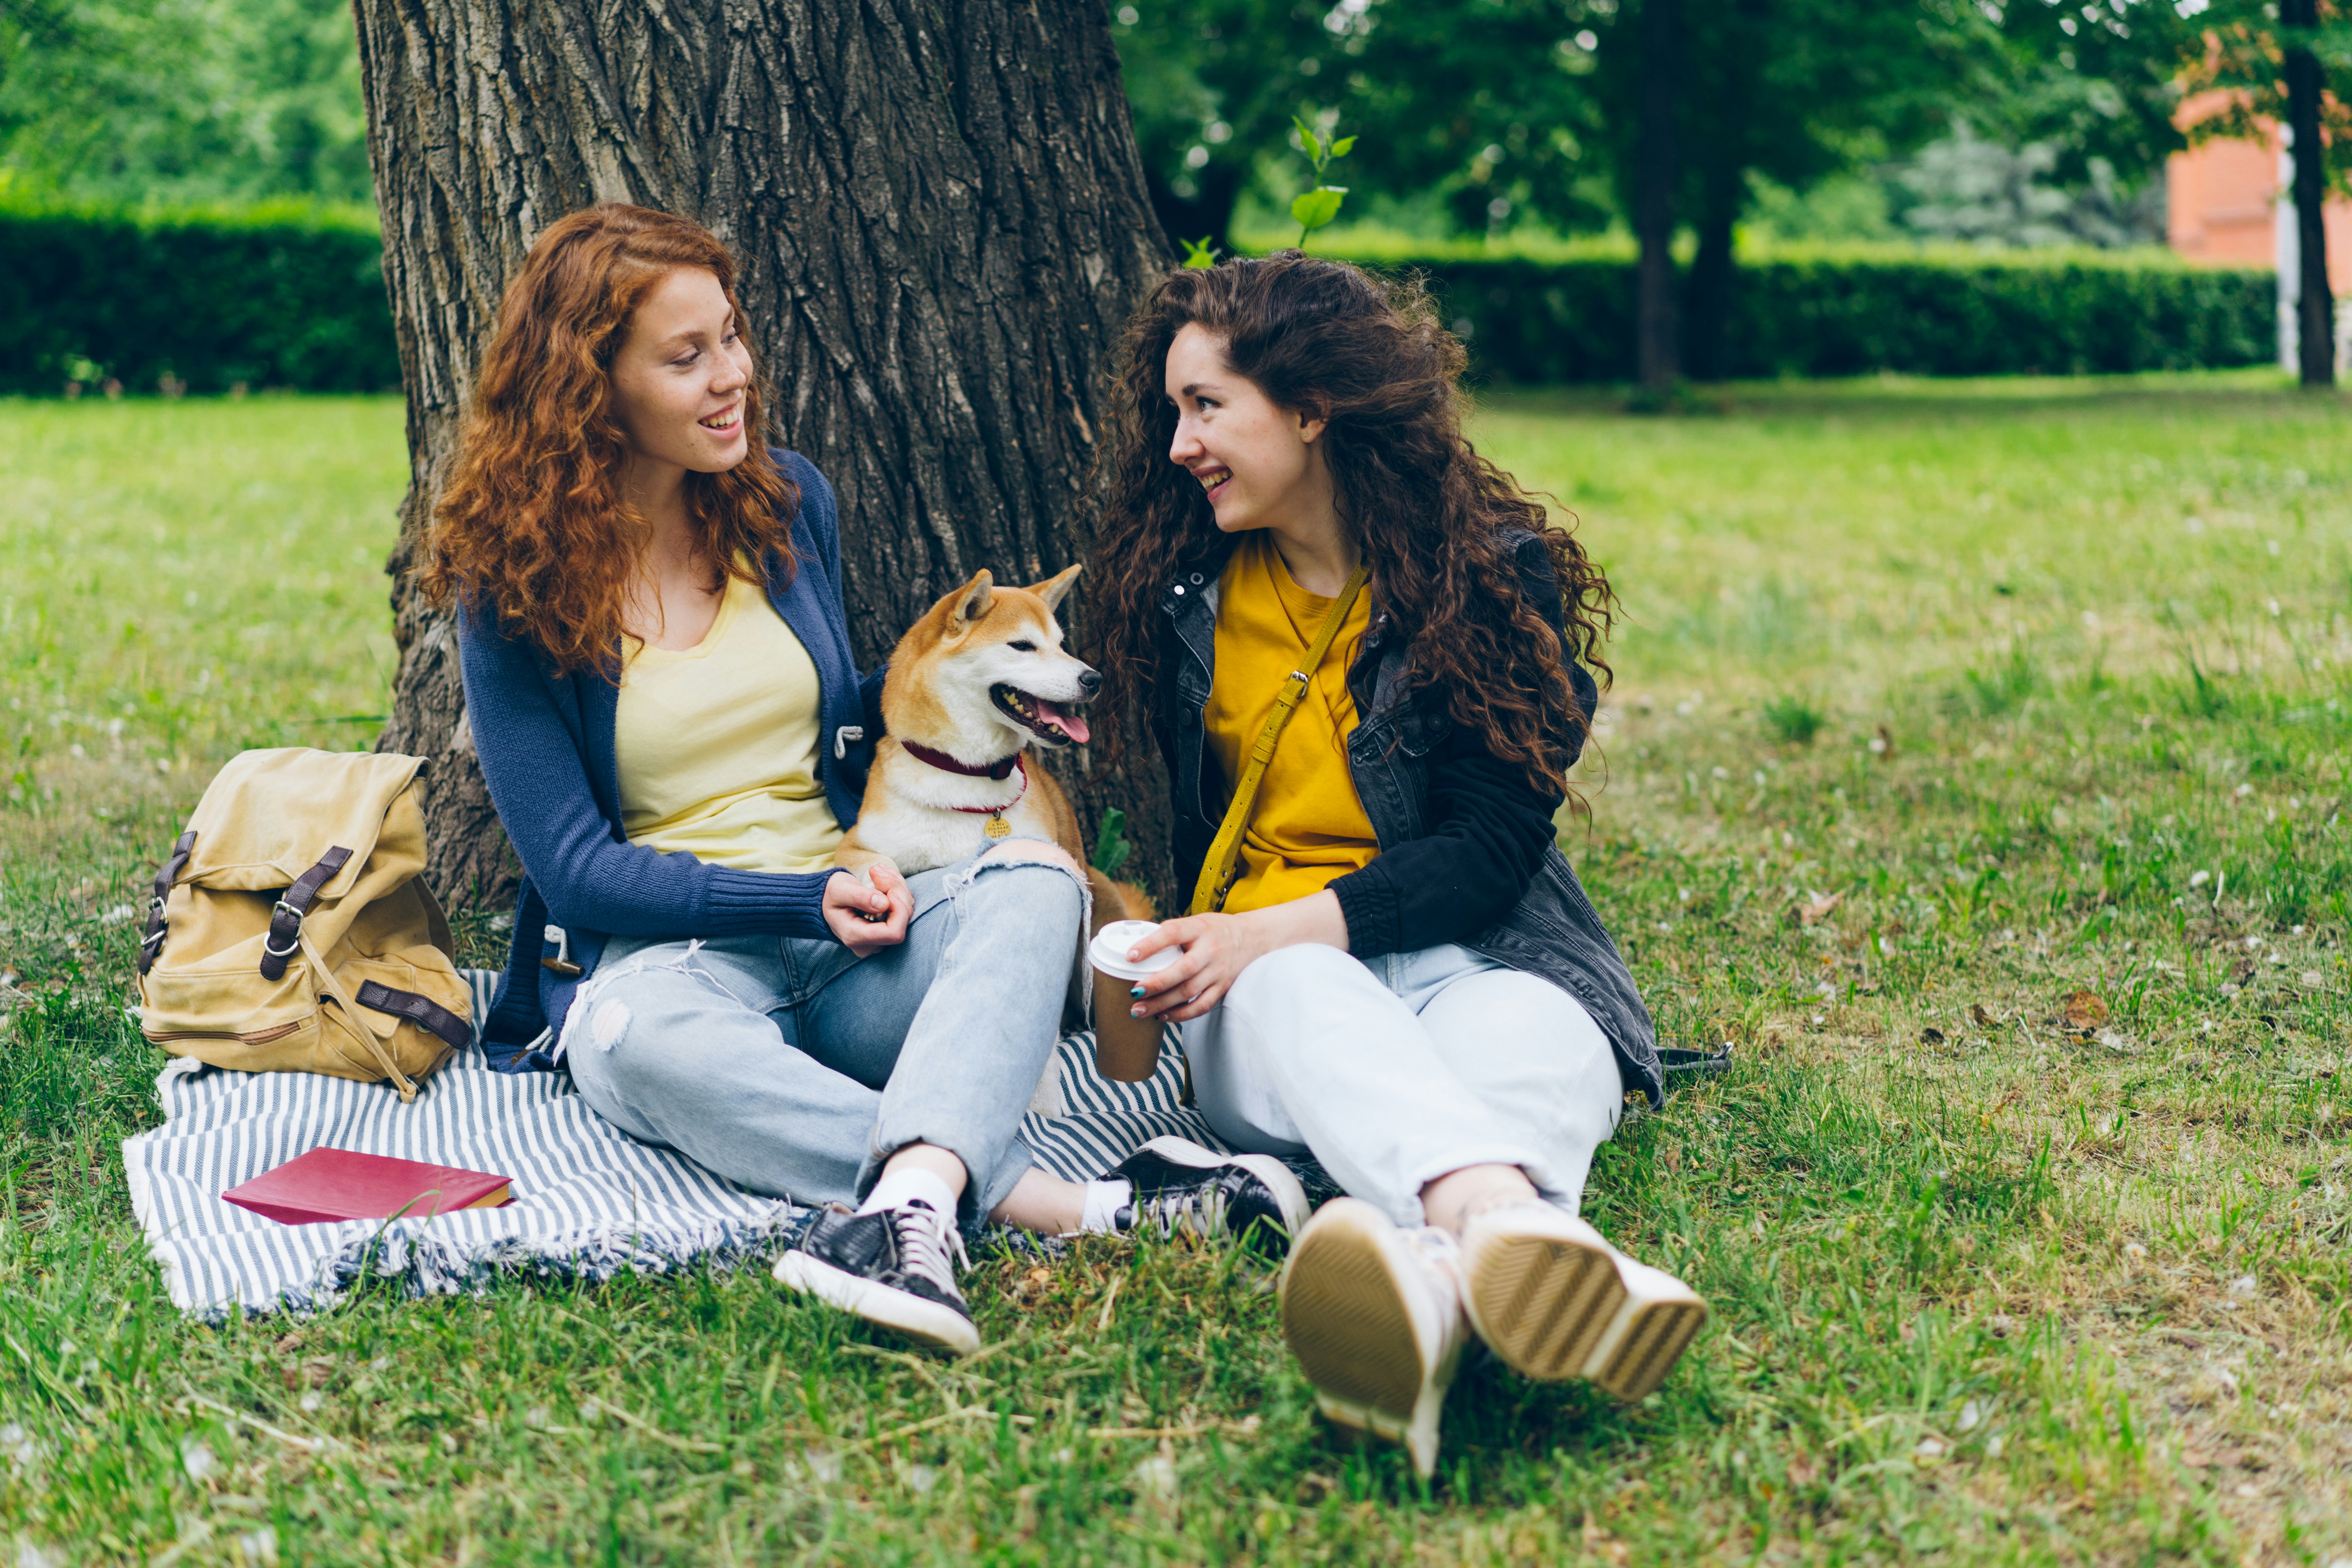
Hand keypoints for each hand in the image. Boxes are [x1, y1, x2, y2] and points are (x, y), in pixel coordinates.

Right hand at [824, 863, 911, 953]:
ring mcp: (882, 936)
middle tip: (876, 871)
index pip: (894, 933)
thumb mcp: (838, 891)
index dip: (898, 909)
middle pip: (903, 919)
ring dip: (896, 885)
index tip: (886, 888)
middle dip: (896, 890)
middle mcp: (872, 942)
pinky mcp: (889, 926)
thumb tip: (884, 904)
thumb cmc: (831, 896)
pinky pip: (904, 906)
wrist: (828, 900)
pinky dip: (897, 889)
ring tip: (877, 873)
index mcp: (856, 937)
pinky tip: (882, 879)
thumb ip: (859, 897)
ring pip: (906, 910)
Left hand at [1124, 890, 1347, 1023]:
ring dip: (1162, 1004)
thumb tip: (1137, 953)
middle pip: (1182, 970)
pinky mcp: (1223, 987)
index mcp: (1200, 928)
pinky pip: (1201, 1006)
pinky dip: (1181, 1015)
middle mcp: (1211, 950)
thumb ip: (1173, 935)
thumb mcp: (1196, 922)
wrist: (1253, 937)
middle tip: (1134, 993)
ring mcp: (1219, 971)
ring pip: (1189, 992)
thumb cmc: (1216, 930)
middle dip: (1155, 984)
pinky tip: (1163, 1016)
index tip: (1130, 956)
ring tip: (1139, 1010)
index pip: (1173, 933)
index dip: (1150, 945)